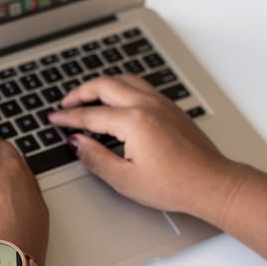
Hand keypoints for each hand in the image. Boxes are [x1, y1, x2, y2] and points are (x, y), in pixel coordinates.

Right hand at [48, 74, 240, 217]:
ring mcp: (162, 104)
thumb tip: (77, 143)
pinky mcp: (171, 108)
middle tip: (65, 103)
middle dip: (80, 92)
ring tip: (87, 96)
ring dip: (102, 84)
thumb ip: (95, 158)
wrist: (211, 183)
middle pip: (105, 85)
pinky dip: (121, 87)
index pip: (91, 115)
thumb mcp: (124, 180)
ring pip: (124, 80)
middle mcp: (147, 106)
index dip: (68, 118)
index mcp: (133, 122)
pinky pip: (140, 86)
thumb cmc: (174, 185)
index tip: (54, 119)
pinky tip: (116, 99)